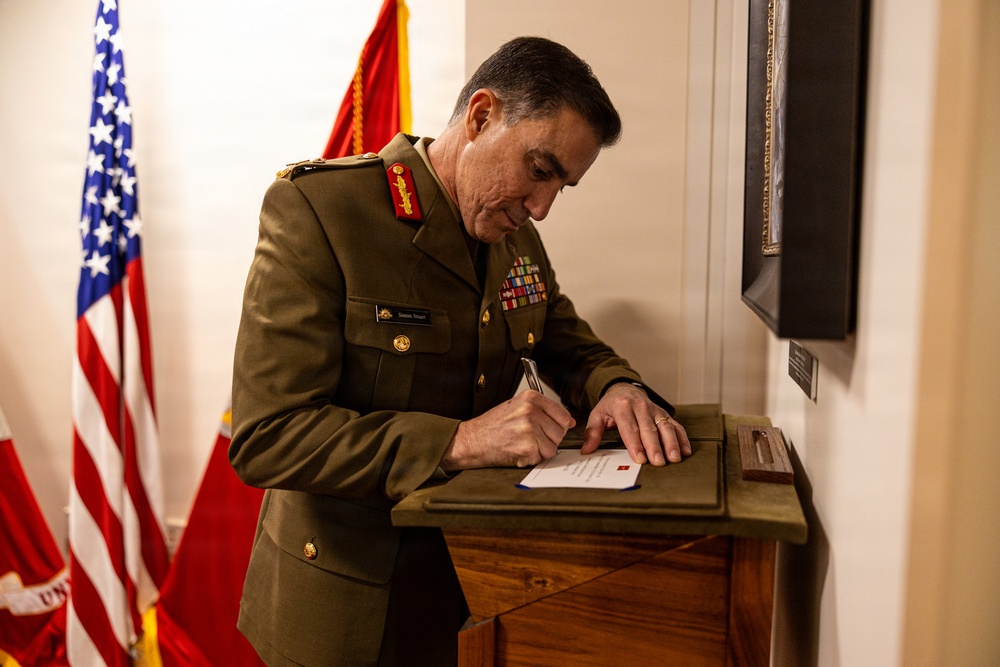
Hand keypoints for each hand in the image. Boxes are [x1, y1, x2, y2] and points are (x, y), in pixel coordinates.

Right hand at [441, 390, 575, 470]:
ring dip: (540, 451)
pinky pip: (542, 458)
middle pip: (560, 432)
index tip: (547, 429)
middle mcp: (531, 411)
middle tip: (529, 438)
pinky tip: (517, 451)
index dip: (558, 426)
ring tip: (522, 444)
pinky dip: (532, 459)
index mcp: (531, 398)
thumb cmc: (493, 425)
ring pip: (553, 447)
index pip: (563, 415)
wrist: (472, 440)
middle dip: (549, 439)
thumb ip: (544, 412)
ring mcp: (529, 430)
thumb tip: (570, 421)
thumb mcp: (518, 408)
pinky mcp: (526, 448)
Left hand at [580, 383, 691, 465]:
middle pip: (649, 429)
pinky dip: (682, 437)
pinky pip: (675, 425)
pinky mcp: (664, 413)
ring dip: (671, 443)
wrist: (624, 388)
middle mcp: (640, 407)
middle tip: (658, 462)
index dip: (635, 444)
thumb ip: (592, 433)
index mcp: (622, 407)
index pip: (629, 428)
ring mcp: (654, 409)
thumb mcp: (597, 415)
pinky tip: (685, 450)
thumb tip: (586, 450)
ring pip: (665, 427)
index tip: (640, 458)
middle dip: (654, 447)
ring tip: (674, 458)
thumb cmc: (611, 405)